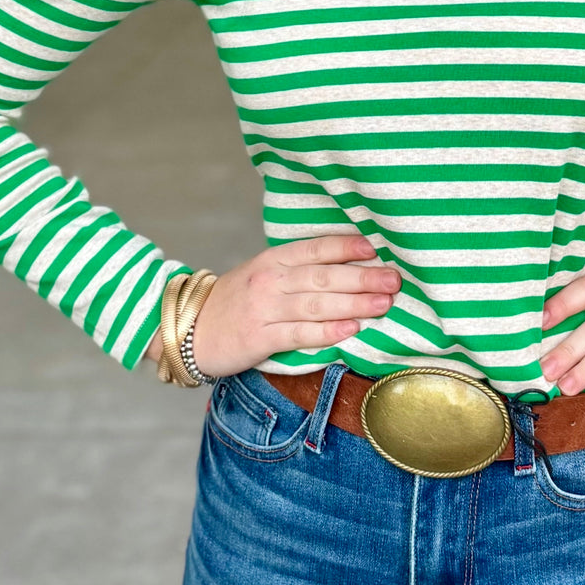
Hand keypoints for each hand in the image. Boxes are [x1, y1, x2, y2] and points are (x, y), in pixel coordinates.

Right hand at [145, 235, 400, 376]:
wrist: (190, 328)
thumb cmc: (237, 301)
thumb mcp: (265, 274)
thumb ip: (300, 270)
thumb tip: (350, 267)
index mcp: (274, 259)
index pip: (316, 248)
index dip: (347, 246)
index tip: (375, 248)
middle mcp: (271, 280)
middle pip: (324, 276)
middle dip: (363, 277)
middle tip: (394, 279)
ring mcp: (265, 309)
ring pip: (317, 303)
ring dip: (354, 303)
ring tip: (384, 304)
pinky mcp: (259, 338)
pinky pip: (299, 334)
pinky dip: (327, 331)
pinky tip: (351, 329)